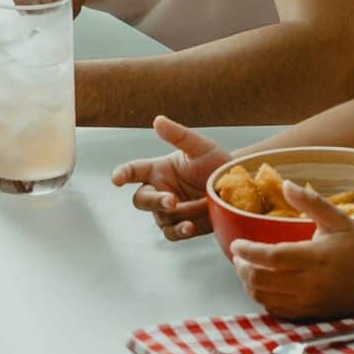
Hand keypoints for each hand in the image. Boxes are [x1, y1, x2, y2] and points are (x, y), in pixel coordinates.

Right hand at [111, 116, 232, 240]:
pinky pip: (172, 233)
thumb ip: (178, 136)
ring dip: (178, 215)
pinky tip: (189, 227)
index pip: (134, 171)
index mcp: (159, 170)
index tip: (117, 179)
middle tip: (172, 201)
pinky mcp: (182, 225)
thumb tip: (158, 120)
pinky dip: (180, 231)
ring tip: (198, 210)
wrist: (237, 185)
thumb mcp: (200, 147)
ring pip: (160, 218)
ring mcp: (169, 211)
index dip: (122, 174)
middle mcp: (160, 191)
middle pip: (142, 200)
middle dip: (154, 201)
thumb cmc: (215, 162)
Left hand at [232, 180, 353, 319]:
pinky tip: (264, 284)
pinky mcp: (307, 314)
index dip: (248, 251)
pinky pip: (274, 309)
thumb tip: (286, 184)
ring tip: (248, 268)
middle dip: (242, 268)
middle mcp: (309, 283)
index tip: (237, 244)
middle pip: (261, 280)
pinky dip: (262, 297)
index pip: (271, 257)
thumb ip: (311, 203)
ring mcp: (307, 301)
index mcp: (315, 257)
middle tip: (240, 256)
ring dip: (249, 283)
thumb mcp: (337, 219)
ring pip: (264, 297)